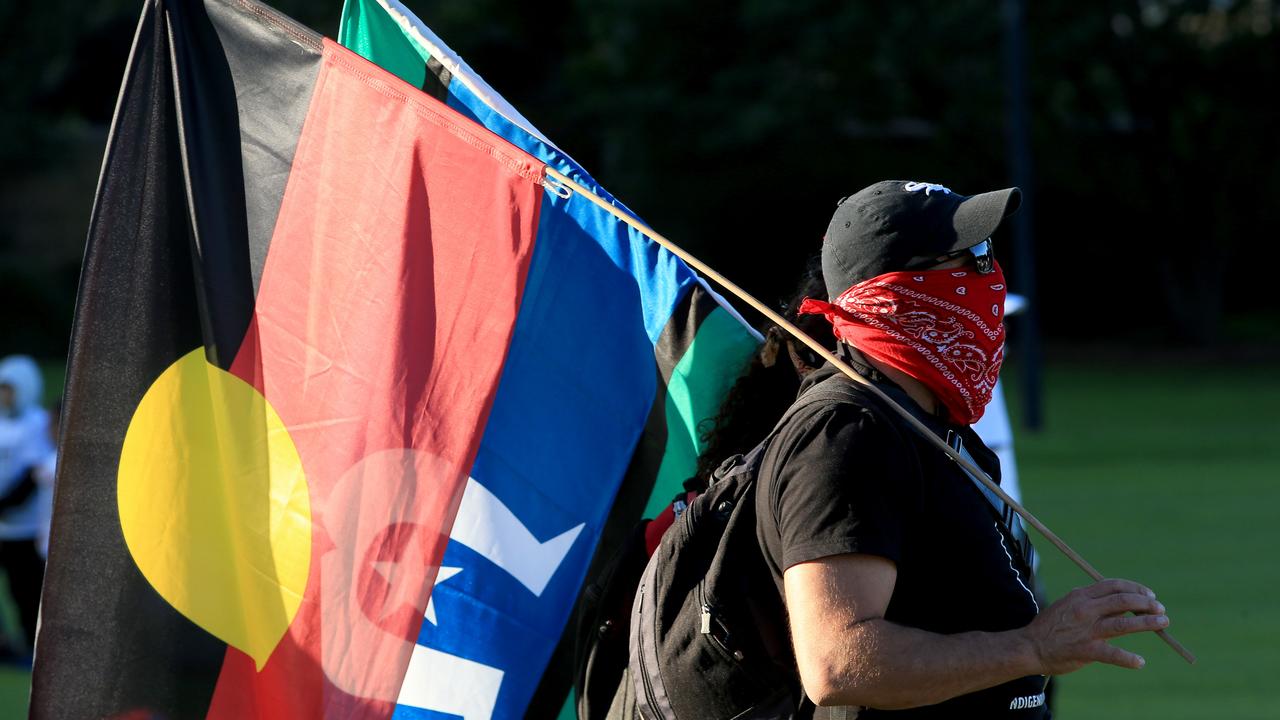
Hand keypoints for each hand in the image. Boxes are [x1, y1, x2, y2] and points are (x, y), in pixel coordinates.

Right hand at [1024, 578, 1169, 674]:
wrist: (1030, 647)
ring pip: (1123, 624)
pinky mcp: (1085, 650)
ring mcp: (1086, 630)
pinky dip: (1127, 658)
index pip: (1113, 586)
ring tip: (1163, 623)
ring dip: (1146, 623)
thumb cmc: (1052, 627)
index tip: (1149, 596)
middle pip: (1122, 601)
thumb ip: (1094, 605)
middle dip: (1146, 604)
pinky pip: (1111, 654)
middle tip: (1161, 610)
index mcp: (1080, 596)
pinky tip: (1139, 662)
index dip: (1135, 589)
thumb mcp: (1070, 606)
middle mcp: (1085, 610)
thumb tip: (1124, 606)